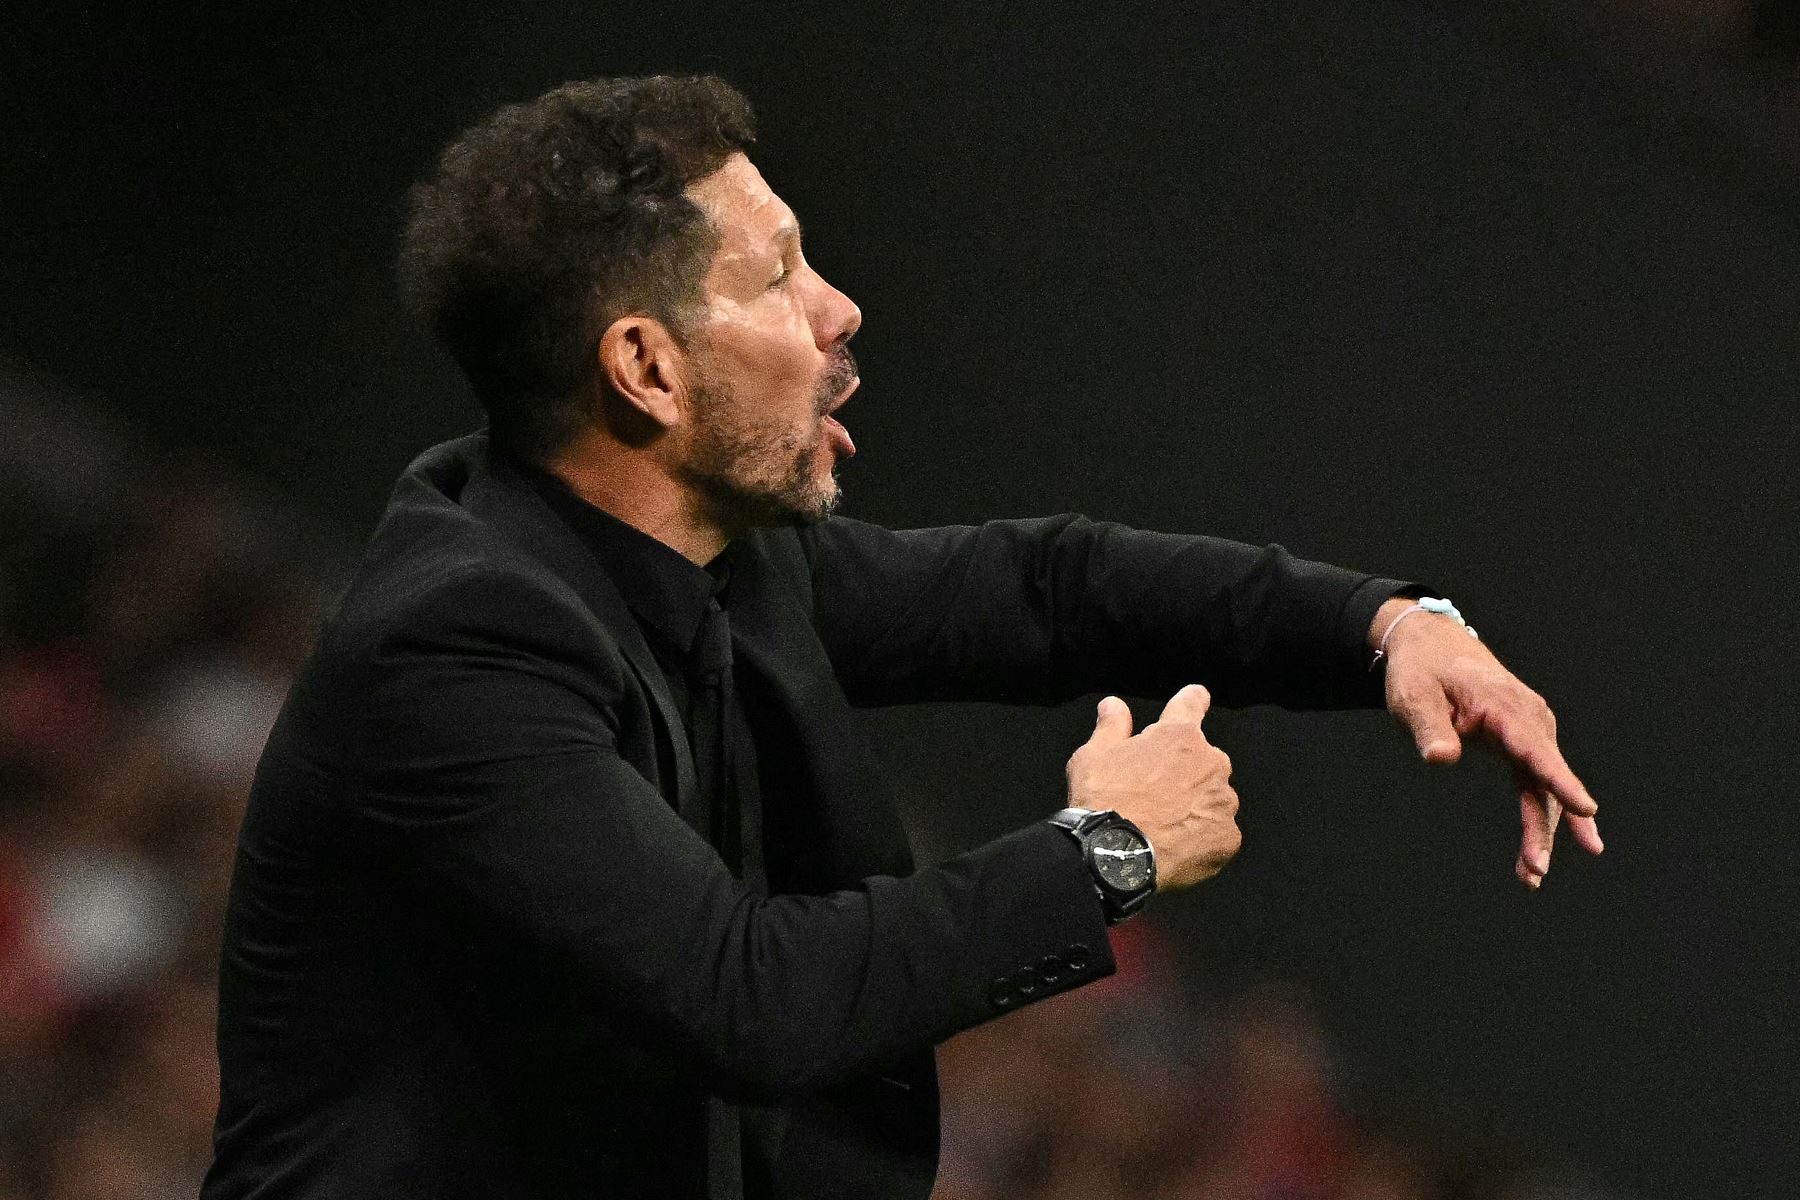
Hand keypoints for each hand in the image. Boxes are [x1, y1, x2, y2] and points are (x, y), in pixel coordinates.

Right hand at [1066, 685, 1240, 890]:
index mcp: (1179, 736)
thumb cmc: (1103, 801)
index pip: (1192, 703)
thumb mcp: (1093, 757)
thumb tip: (1114, 704)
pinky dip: (1202, 837)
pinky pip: (1218, 833)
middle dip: (1186, 770)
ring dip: (1197, 805)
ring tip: (1165, 825)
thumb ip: (1111, 727)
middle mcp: (1211, 763)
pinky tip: (1177, 846)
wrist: (1116, 857)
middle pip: (1204, 759)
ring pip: (1214, 798)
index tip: (1197, 698)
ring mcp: (1223, 802)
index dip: (1193, 700)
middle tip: (1156, 793)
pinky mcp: (1228, 838)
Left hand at [1373, 598, 1603, 887]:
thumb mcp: (1414, 695)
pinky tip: (1537, 857)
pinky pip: (1536, 786)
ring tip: (1532, 875)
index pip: (1536, 748)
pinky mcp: (1523, 744)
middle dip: (1546, 824)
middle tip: (1536, 868)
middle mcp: (1529, 719)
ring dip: (1541, 831)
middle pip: (1545, 777)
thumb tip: (1440, 758)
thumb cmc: (1423, 671)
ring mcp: (1531, 733)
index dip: (1560, 780)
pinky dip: (1539, 818)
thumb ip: (1429, 727)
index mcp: (1505, 705)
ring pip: (1544, 788)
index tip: (1586, 810)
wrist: (1433, 648)